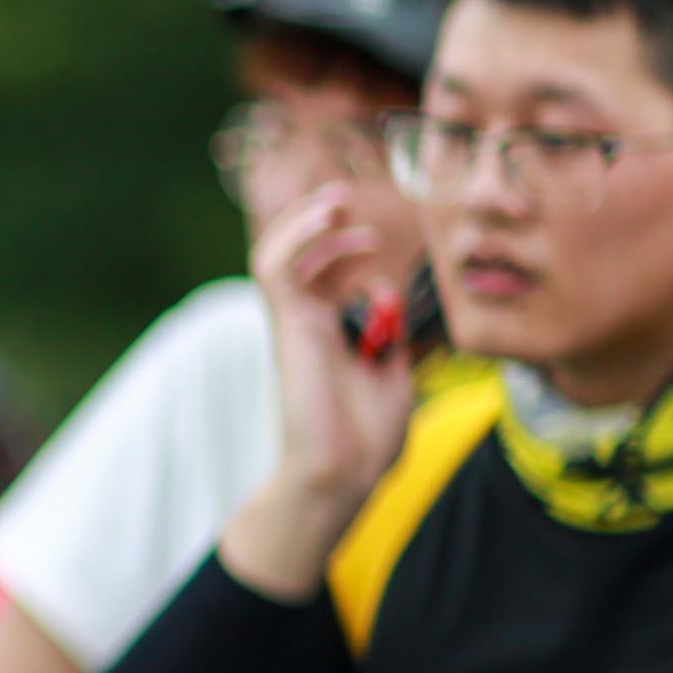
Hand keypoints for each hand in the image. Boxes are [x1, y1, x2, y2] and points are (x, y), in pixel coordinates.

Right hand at [221, 190, 416, 596]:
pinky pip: (278, 268)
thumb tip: (388, 297)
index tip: (379, 244)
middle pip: (298, 258)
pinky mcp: (288, 325)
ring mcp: (294, 324)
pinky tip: (329, 220)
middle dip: (320, 224)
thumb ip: (390, 334)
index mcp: (328, 335)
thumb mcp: (394, 371)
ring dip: (306, 222)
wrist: (347, 470)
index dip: (346, 250)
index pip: (323, 276)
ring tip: (336, 202)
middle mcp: (305, 324)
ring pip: (278, 254)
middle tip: (348, 202)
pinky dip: (299, 235)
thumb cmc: (367, 437)